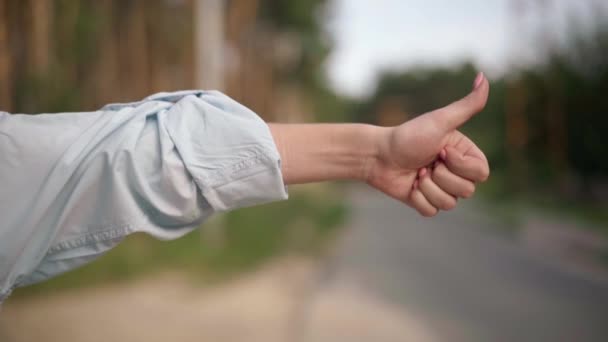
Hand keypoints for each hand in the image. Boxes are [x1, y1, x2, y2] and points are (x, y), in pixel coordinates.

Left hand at [366, 73, 489, 215]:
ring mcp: (441, 189)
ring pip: (449, 204)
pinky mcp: (425, 202)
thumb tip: (484, 75)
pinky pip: (432, 212)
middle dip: (441, 176)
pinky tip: (409, 186)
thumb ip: (467, 104)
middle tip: (425, 162)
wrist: (378, 154)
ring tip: (416, 173)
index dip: (460, 165)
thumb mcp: (440, 120)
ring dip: (427, 187)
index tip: (441, 150)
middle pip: (466, 191)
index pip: (481, 173)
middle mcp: (456, 174)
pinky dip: (418, 199)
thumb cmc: (409, 135)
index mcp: (465, 155)